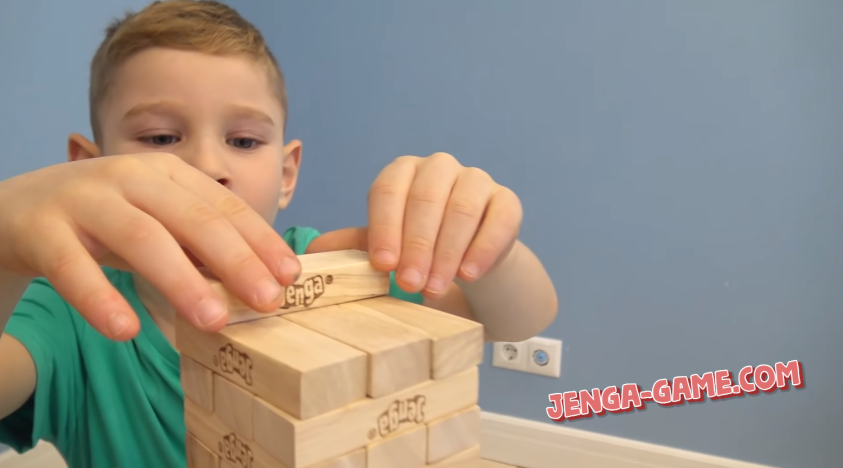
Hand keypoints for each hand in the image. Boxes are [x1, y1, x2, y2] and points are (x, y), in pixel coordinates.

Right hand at [0, 153, 300, 339]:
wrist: (15, 209)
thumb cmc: (102, 219)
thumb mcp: (155, 221)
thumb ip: (197, 245)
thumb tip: (257, 282)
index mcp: (167, 175)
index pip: (224, 207)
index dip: (260, 241)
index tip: (290, 278)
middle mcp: (130, 178)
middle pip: (193, 219)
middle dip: (235, 261)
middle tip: (267, 302)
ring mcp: (84, 199)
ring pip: (142, 238)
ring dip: (182, 281)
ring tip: (213, 321)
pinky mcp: (41, 229)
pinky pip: (72, 267)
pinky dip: (101, 298)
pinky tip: (125, 330)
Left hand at [307, 152, 521, 297]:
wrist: (471, 264)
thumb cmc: (423, 252)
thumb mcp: (388, 249)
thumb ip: (355, 247)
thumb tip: (314, 252)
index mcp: (403, 173)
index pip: (388, 190)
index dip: (384, 227)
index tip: (382, 265)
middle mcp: (439, 168)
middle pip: (426, 198)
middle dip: (416, 245)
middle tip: (409, 284)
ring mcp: (476, 181)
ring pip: (462, 208)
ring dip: (447, 252)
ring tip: (435, 289)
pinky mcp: (507, 201)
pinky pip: (499, 219)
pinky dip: (484, 248)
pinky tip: (470, 274)